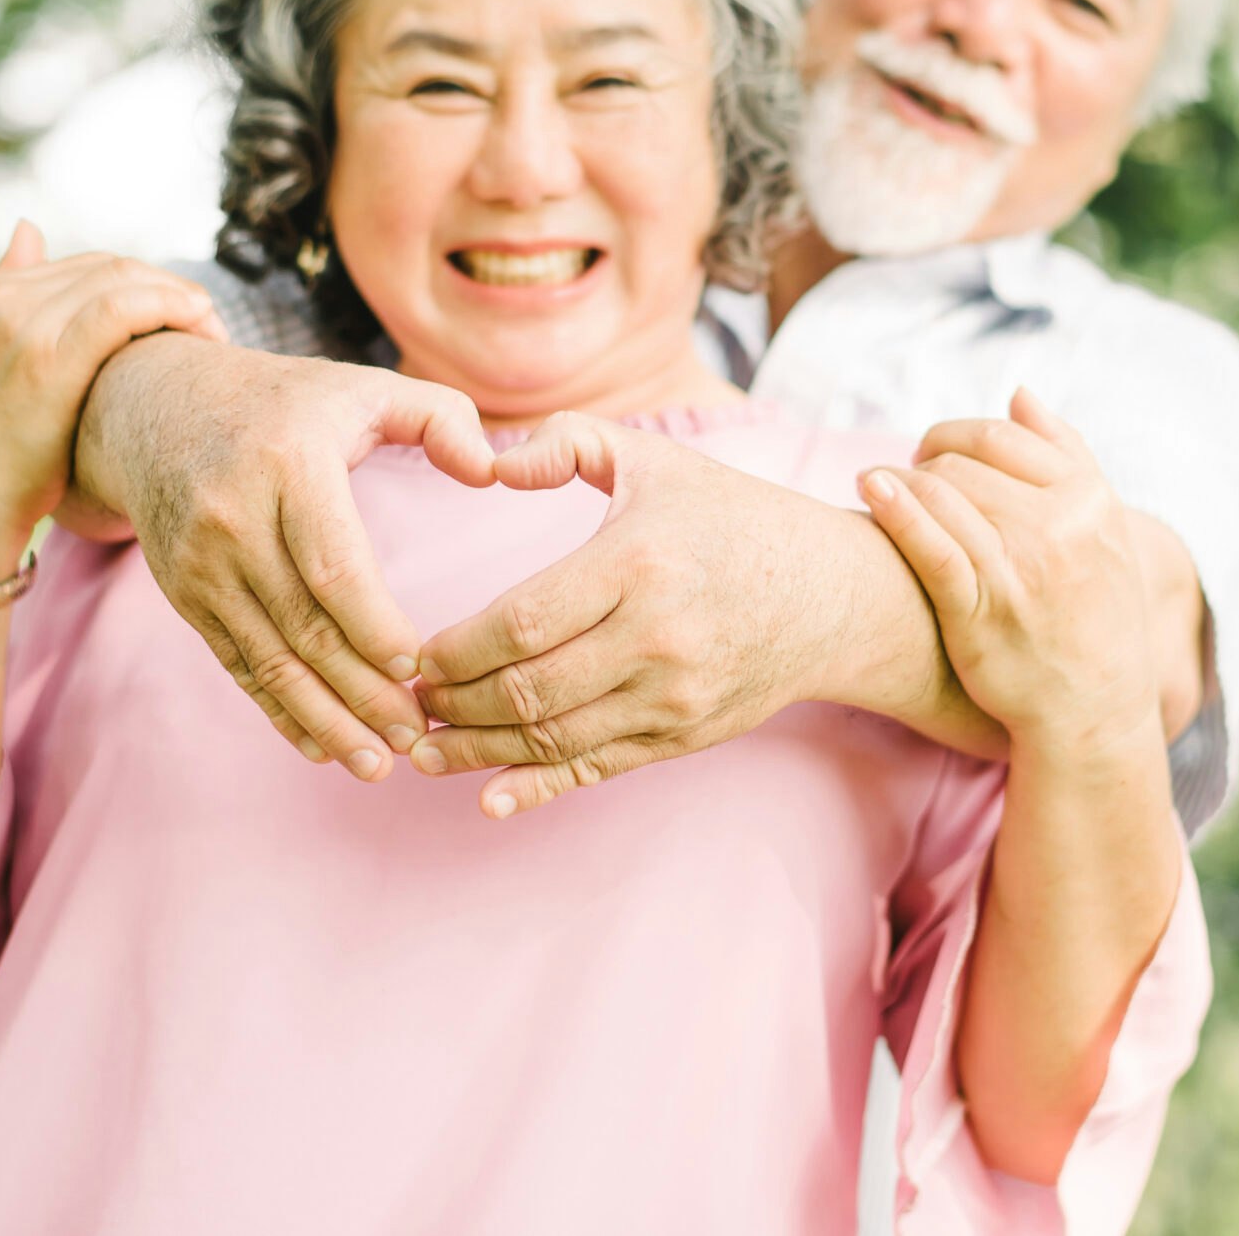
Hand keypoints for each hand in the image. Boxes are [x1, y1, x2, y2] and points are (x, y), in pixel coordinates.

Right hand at [0, 222, 227, 567]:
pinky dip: (168, 308)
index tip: (186, 313)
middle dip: (170, 288)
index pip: (96, 264)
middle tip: (210, 322)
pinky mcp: (48, 358)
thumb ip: (14, 291)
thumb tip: (29, 227)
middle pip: (115, 267)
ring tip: (213, 329)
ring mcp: (25, 325)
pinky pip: (121, 309)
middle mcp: (9, 299)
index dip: (150, 282)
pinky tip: (199, 326)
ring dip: (180, 298)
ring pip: (123, 280)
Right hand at [73, 333, 496, 779]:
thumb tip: (492, 470)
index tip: (419, 670)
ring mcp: (201, 564)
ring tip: (377, 764)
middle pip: (303, 625)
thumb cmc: (286, 402)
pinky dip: (280, 711)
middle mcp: (233, 518)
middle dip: (361, 692)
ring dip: (324, 720)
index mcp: (288, 464)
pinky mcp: (185, 595)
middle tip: (417, 738)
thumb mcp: (361, 386)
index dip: (374, 626)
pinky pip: (238, 664)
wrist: (155, 407)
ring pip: (269, 658)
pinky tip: (322, 748)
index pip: (332, 564)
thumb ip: (439, 416)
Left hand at [406, 411, 965, 817]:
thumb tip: (489, 461)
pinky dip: (535, 787)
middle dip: (451, 703)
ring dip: (476, 750)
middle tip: (406, 699)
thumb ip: (566, 444)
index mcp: (636, 563)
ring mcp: (673, 695)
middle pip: (525, 690)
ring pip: (552, 738)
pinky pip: (596, 769)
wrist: (832, 595)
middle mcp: (656, 637)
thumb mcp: (653, 458)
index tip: (412, 651)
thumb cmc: (729, 517)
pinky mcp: (685, 735)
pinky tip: (485, 794)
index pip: (518, 623)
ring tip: (423, 747)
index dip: (451, 649)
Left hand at [859, 389, 1181, 760]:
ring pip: (944, 494)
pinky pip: (930, 545)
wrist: (1093, 709)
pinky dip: (896, 510)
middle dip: (928, 461)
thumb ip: (1068, 456)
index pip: (1005, 436)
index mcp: (1091, 501)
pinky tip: (870, 489)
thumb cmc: (1095, 614)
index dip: (959, 435)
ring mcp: (1018, 569)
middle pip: (967, 463)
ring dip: (902, 482)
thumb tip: (1020, 393)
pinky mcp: (978, 610)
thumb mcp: (1106, 529)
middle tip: (909, 477)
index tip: (937, 451)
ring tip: (879, 486)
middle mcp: (1059, 529)